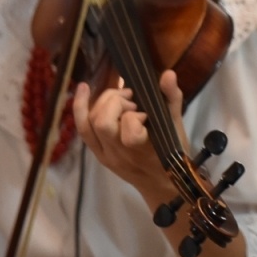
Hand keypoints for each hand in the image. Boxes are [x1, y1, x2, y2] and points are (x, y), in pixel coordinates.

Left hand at [72, 70, 184, 205]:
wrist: (160, 183)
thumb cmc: (171, 152)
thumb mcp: (176, 125)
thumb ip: (171, 98)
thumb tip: (168, 73)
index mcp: (143, 148)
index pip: (129, 129)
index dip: (135, 115)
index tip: (145, 113)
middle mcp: (120, 153)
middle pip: (103, 123)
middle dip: (115, 102)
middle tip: (130, 100)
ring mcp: (105, 154)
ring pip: (91, 123)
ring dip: (103, 102)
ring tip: (119, 97)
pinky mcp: (97, 153)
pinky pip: (83, 129)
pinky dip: (80, 107)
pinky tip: (83, 88)